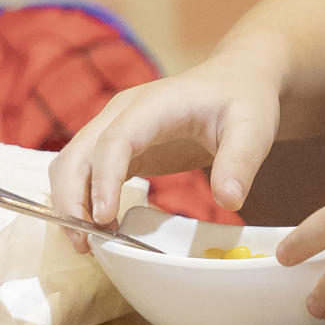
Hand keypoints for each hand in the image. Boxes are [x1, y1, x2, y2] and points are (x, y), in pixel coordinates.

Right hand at [49, 57, 280, 245]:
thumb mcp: (254, 127)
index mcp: (155, 103)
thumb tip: (228, 200)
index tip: (104, 217)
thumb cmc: (245, 99)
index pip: (116, 139)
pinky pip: (85, 173)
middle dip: (71, 199)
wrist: (238, 81)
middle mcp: (124, 112)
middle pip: (78, 153)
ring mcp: (116, 127)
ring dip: (70, 203)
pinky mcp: (119, 147)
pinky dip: (82, 201)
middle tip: (85, 243)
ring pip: (71, 164)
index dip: (104, 178)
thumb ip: (241, 161)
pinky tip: (100, 230)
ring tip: (88, 244)